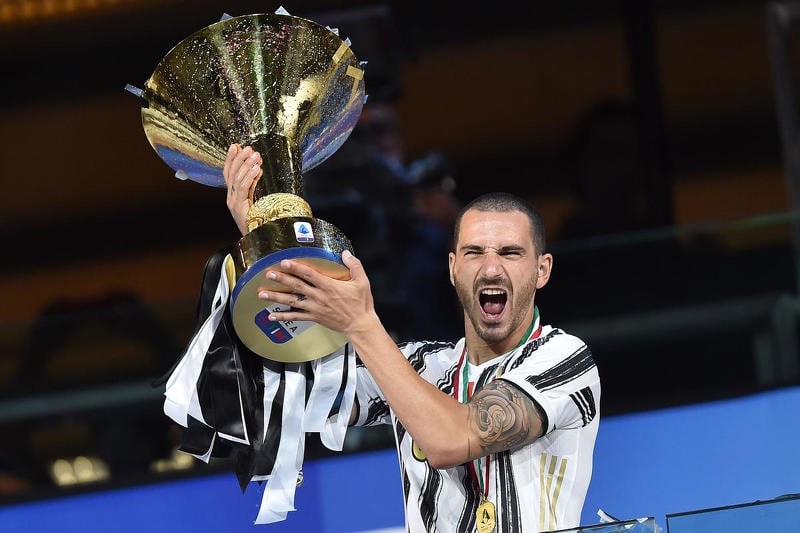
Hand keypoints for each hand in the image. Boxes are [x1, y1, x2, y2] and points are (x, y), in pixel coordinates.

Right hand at [223, 144, 262, 234]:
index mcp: (233, 196)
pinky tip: (256, 169)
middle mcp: (230, 199)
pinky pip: (243, 189)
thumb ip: (254, 185)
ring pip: (237, 179)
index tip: (235, 146)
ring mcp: (233, 203)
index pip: (228, 173)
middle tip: (249, 148)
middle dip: (239, 159)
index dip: (231, 159)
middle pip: (231, 174)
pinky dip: (250, 177)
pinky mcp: (239, 208)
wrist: (258, 240)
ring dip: (246, 165)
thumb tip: (258, 168)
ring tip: (256, 155)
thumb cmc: (259, 222)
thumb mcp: (255, 200)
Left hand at [256, 250, 377, 337]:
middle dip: (281, 279)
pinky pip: (296, 317)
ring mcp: (315, 308)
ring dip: (276, 297)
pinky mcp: (314, 317)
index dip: (296, 268)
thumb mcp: (362, 282)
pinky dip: (283, 316)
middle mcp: (319, 297)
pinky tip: (271, 315)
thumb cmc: (361, 304)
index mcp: (329, 286)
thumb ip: (354, 265)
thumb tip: (345, 253)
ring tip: (262, 293)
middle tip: (268, 274)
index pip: (310, 275)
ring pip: (292, 301)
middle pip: (297, 286)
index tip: (285, 262)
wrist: (360, 325)